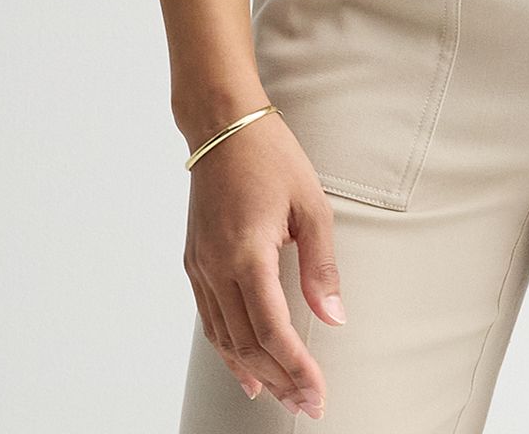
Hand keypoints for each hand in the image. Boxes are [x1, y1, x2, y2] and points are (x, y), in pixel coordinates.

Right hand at [183, 107, 344, 418]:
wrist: (222, 123)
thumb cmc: (270, 156)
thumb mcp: (311, 205)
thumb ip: (321, 267)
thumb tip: (334, 318)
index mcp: (247, 253)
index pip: (272, 331)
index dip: (296, 369)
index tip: (318, 394)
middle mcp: (217, 266)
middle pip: (247, 344)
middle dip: (279, 380)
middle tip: (308, 404)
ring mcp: (201, 265)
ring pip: (224, 339)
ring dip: (254, 372)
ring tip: (283, 396)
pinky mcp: (195, 260)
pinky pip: (209, 319)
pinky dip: (227, 350)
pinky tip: (245, 369)